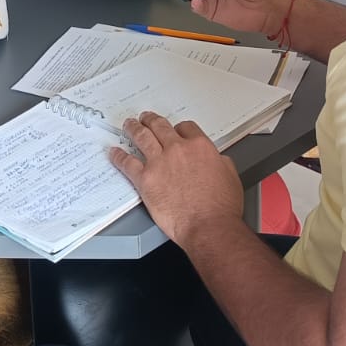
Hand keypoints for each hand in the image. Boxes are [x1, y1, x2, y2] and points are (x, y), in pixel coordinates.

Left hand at [109, 111, 244, 244]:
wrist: (208, 227)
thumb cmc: (221, 208)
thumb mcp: (230, 176)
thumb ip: (219, 162)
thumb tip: (216, 160)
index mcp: (200, 147)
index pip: (186, 127)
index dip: (179, 129)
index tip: (175, 131)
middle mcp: (178, 150)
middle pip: (160, 126)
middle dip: (151, 120)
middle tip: (145, 118)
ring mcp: (159, 163)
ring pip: (142, 137)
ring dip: (133, 129)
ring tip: (129, 126)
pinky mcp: (145, 179)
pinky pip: (127, 163)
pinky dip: (119, 156)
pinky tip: (115, 153)